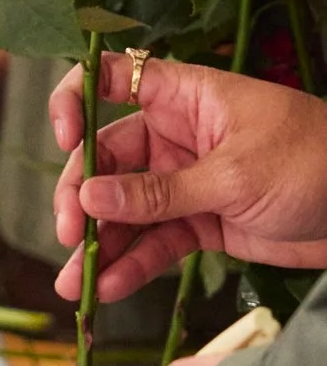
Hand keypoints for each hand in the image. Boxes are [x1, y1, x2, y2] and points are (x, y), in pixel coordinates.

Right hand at [47, 51, 326, 302]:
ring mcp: (186, 181)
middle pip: (106, 158)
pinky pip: (155, 242)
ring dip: (99, 244)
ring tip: (74, 283)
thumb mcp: (235, 175)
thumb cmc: (315, 163)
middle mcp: (176, 135)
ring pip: (125, 208)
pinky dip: (132, 265)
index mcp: (185, 98)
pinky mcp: (202, 223)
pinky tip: (109, 288)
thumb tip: (88, 197)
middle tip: (71, 233)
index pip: (112, 78)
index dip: (77, 102)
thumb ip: (160, 192)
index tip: (64, 139)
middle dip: (81, 196)